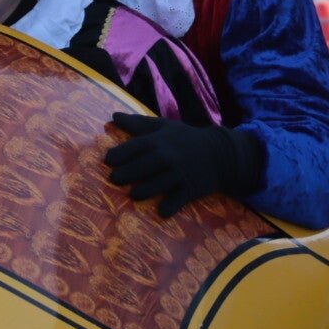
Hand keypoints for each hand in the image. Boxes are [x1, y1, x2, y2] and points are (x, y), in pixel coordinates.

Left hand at [103, 113, 265, 216]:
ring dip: (144, 191)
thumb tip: (113, 116)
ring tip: (133, 195)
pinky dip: (169, 206)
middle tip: (114, 179)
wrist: (219, 154)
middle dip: (126, 174)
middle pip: (143, 166)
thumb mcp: (163, 127)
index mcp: (159, 141)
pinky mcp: (190, 189)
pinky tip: (161, 211)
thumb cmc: (185, 139)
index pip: (135, 146)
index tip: (108, 160)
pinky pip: (177, 200)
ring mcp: (180, 174)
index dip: (119, 154)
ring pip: (158, 184)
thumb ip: (137, 124)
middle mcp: (168, 157)